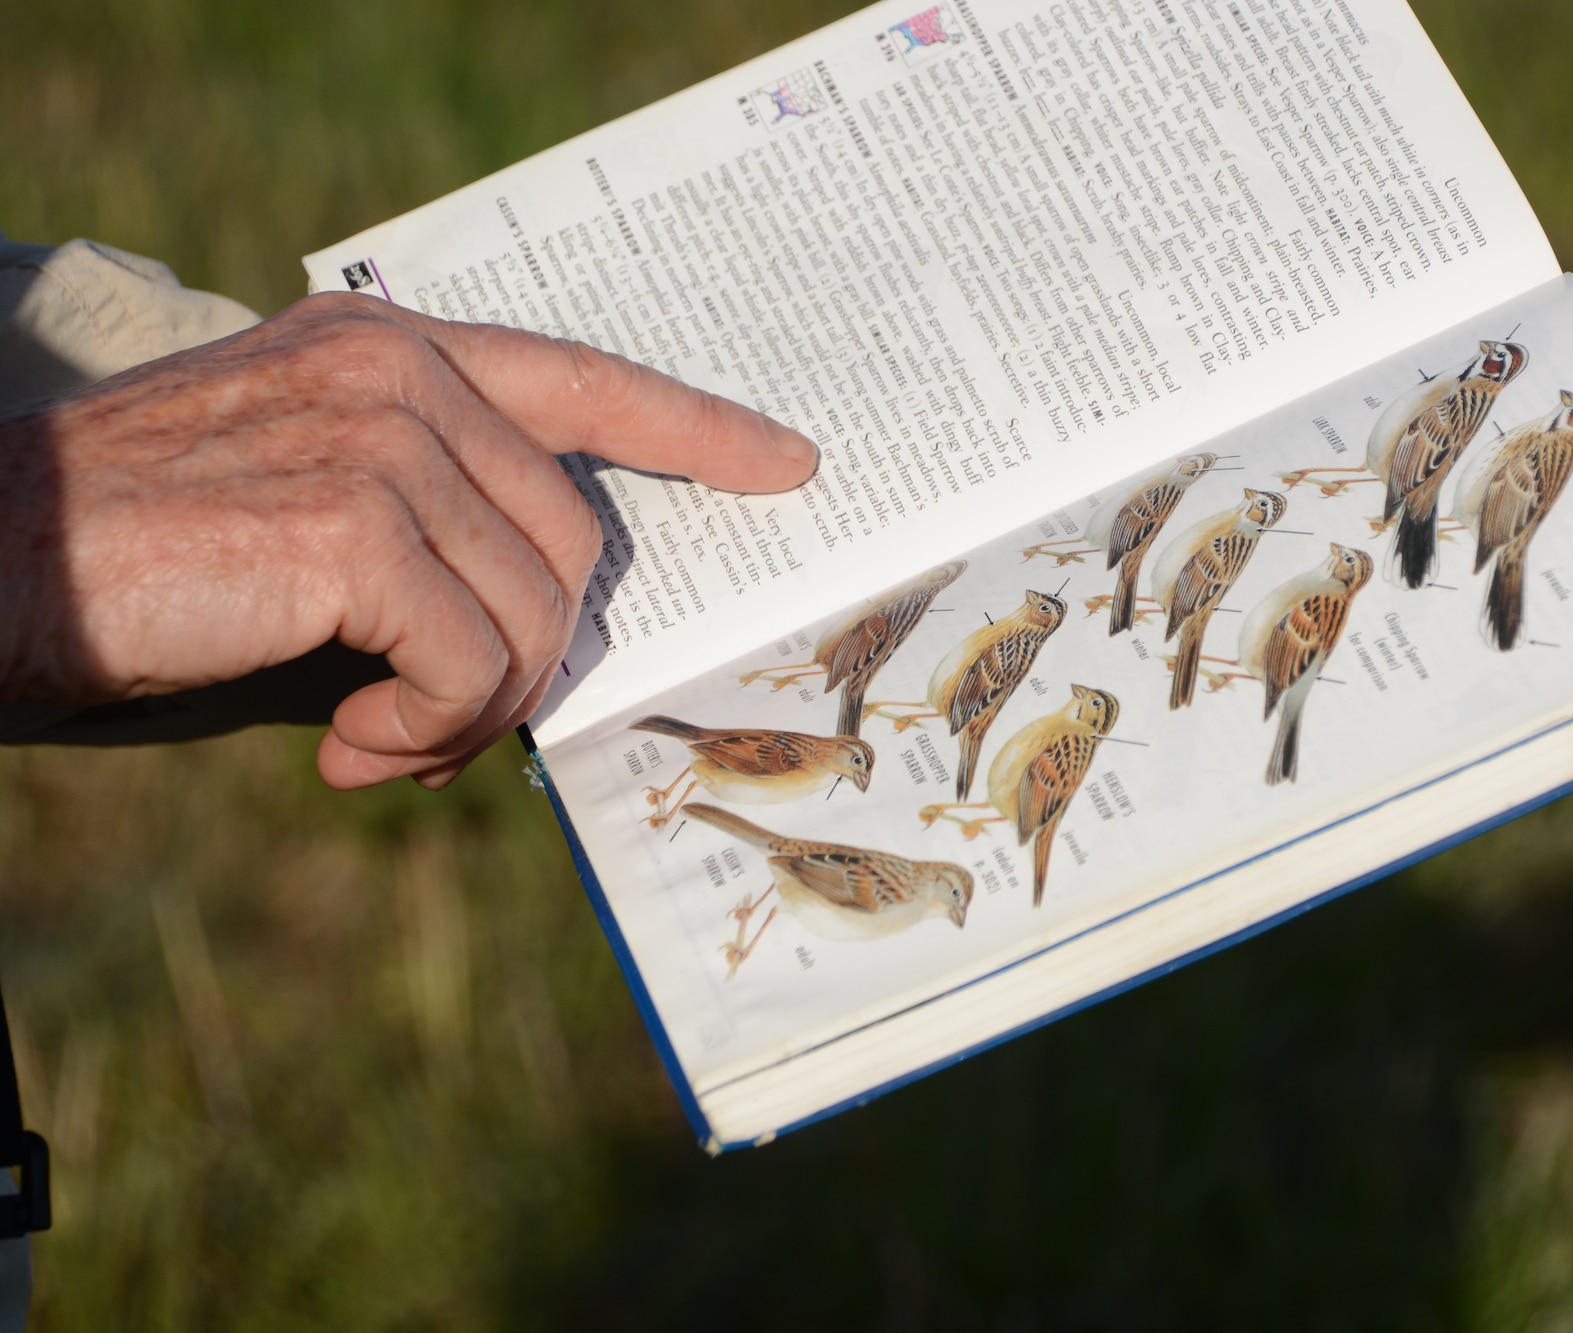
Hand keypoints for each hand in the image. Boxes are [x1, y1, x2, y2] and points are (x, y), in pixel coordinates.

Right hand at [0, 293, 818, 788]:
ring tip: (385, 743)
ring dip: (472, 709)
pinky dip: (430, 731)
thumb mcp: (306, 522)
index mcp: (387, 351)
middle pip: (573, 539)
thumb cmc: (140, 562)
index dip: (693, 426)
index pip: (579, 373)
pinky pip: (474, 661)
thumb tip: (538, 660)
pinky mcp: (352, 523)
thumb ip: (430, 550)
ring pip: (535, 611)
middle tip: (437, 725)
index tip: (787, 462)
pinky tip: (354, 753)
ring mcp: (376, 436)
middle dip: (531, 656)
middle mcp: (393, 371)